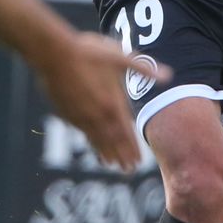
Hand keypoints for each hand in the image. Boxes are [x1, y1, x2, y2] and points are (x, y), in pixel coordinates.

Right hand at [36, 32, 163, 171]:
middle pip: (112, 141)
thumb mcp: (119, 57)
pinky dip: (89, 143)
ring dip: (105, 153)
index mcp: (112, 103)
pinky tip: (90, 146)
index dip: (132, 147)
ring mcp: (81, 116)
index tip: (139, 161)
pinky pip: (81, 133)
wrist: (54, 54)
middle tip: (129, 169)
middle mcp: (97, 115)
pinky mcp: (66, 114)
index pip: (126, 132)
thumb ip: (143, 68)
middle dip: (121, 155)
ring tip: (111, 164)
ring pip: (96, 140)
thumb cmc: (87, 52)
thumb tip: (169, 75)